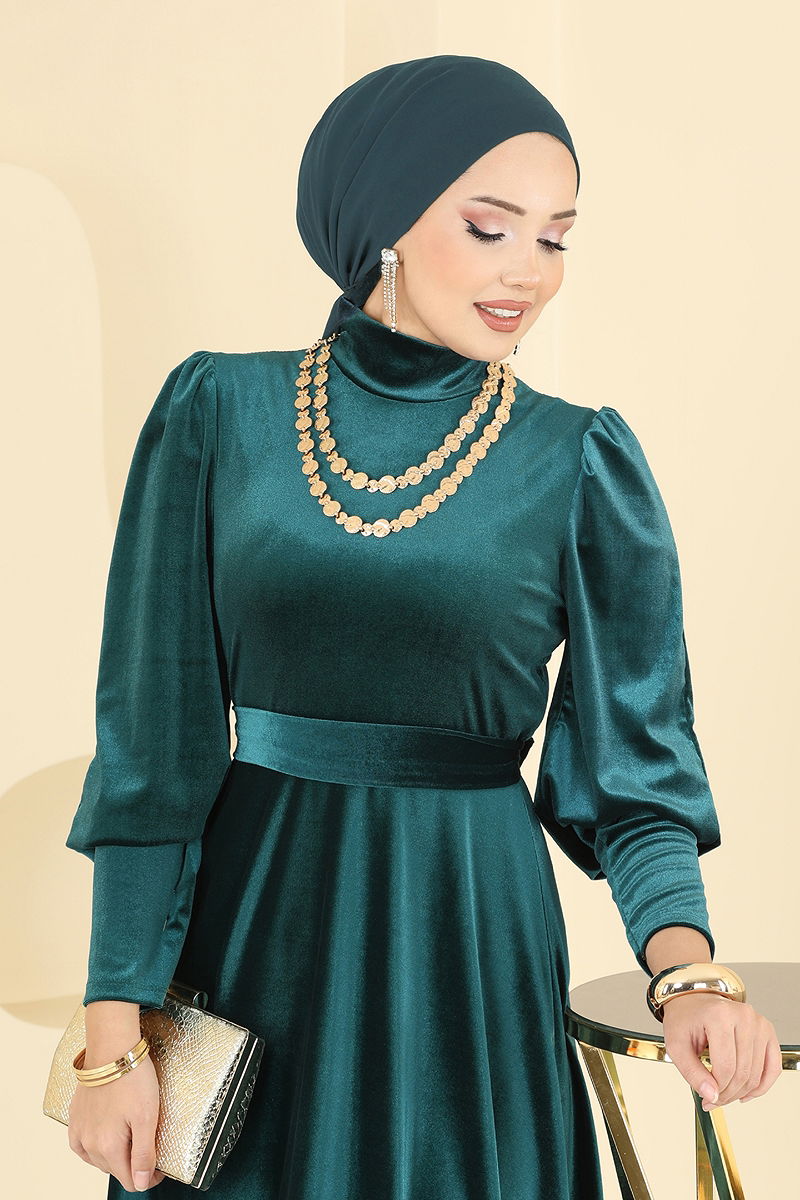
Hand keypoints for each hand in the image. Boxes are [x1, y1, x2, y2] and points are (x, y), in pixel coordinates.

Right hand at [68, 1051, 166, 1190]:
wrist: (112, 1048)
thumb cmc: (133, 1078)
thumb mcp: (148, 1117)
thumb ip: (143, 1154)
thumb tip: (140, 1183)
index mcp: (108, 1147)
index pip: (129, 1179)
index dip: (147, 1177)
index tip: (160, 1167)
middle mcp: (89, 1144)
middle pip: (115, 1169)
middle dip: (132, 1164)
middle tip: (149, 1145)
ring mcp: (79, 1131)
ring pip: (98, 1159)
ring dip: (114, 1155)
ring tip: (131, 1137)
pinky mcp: (74, 1117)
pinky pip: (82, 1145)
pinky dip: (94, 1147)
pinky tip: (104, 1138)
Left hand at [660, 992, 782, 1109]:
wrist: (695, 1001)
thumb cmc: (686, 1019)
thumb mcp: (677, 1045)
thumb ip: (692, 1072)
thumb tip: (711, 1095)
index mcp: (719, 1015)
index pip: (725, 1067)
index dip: (717, 1090)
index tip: (707, 1099)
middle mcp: (743, 1016)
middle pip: (742, 1073)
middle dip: (728, 1094)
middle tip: (714, 1100)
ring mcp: (759, 1023)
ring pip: (756, 1074)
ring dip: (741, 1092)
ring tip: (725, 1094)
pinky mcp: (767, 1031)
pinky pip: (773, 1067)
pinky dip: (761, 1085)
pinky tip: (747, 1093)